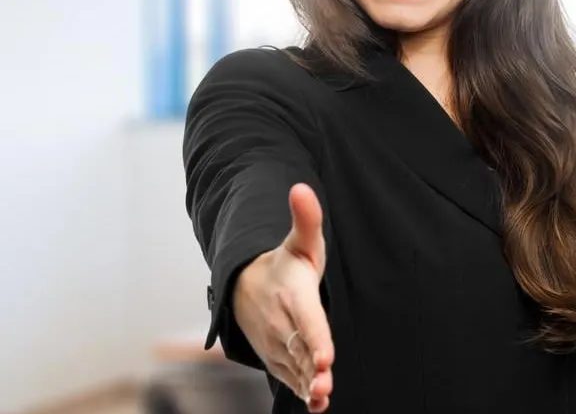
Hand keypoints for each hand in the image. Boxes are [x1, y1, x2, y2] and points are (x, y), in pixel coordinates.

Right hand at [232, 183, 334, 411]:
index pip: (306, 319)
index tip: (326, 356)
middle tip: (324, 383)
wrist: (245, 286)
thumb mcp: (299, 241)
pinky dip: (301, 391)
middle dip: (311, 369)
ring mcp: (278, 344)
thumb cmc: (284, 264)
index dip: (316, 338)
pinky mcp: (278, 358)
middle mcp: (283, 323)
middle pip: (300, 349)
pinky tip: (316, 404)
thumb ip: (306, 219)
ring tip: (321, 397)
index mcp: (293, 295)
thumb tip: (301, 187)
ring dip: (307, 384)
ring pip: (295, 367)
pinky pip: (290, 377)